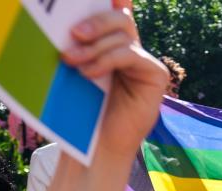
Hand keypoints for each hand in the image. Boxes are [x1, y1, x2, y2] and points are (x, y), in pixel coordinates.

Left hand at [62, 1, 168, 157]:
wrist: (100, 145)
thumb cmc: (85, 111)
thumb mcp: (77, 70)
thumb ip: (78, 46)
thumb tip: (66, 24)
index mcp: (113, 45)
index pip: (116, 11)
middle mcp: (132, 49)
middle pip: (121, 18)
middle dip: (96, 21)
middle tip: (73, 33)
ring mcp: (146, 61)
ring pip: (123, 35)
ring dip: (94, 46)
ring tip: (70, 60)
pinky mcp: (156, 75)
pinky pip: (130, 54)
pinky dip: (106, 60)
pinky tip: (89, 72)